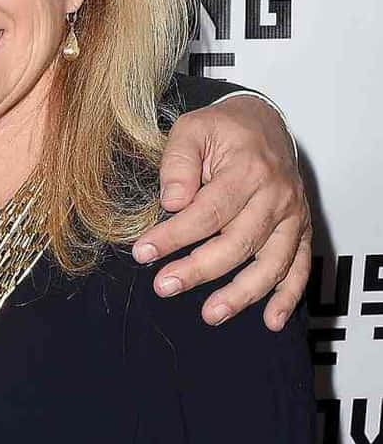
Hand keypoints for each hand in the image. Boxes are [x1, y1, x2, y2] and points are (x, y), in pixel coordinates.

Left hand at [133, 95, 309, 329]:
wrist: (264, 123)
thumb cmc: (223, 129)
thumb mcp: (191, 129)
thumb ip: (178, 163)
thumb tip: (172, 202)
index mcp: (248, 168)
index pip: (208, 211)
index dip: (174, 236)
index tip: (144, 252)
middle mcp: (276, 194)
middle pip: (238, 242)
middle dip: (199, 269)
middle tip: (164, 286)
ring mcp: (291, 215)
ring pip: (271, 262)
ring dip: (242, 293)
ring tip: (211, 314)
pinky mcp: (299, 229)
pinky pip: (300, 267)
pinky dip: (289, 296)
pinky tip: (271, 320)